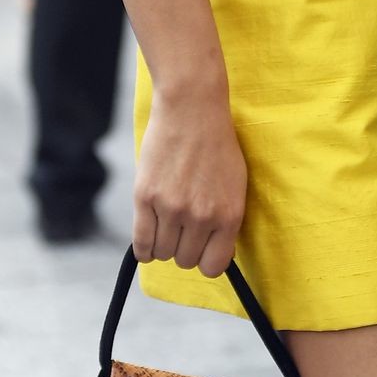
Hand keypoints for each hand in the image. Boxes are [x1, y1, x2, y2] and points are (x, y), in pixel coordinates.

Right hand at [133, 79, 246, 276]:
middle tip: (182, 229)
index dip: (205, 260)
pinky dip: (143, 249)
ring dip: (163, 245)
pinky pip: (141, 242)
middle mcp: (201, 217)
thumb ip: (226, 220)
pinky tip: (147, 241)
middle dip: (183, 249)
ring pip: (162, 253)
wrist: (192, 109)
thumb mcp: (236, 184)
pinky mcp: (145, 197)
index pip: (213, 266)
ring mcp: (171, 208)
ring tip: (166, 226)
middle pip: (185, 260)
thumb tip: (216, 253)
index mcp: (229, 215)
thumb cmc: (216, 145)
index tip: (201, 249)